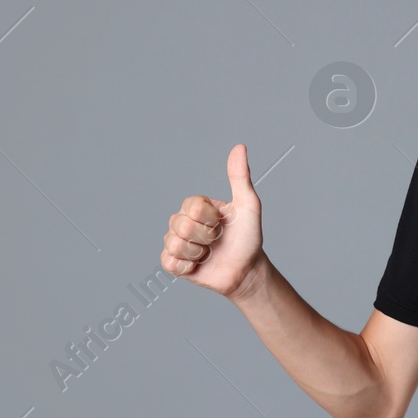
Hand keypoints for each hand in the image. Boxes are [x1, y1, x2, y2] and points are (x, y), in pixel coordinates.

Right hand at [161, 144, 265, 299]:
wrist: (247, 270)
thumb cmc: (248, 237)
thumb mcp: (248, 205)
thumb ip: (240, 177)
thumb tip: (240, 147)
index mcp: (196, 206)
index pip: (192, 207)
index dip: (210, 219)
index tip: (222, 223)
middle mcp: (182, 221)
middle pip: (180, 225)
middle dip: (205, 237)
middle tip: (217, 241)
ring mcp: (176, 242)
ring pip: (175, 244)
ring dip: (198, 253)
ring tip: (209, 253)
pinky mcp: (173, 263)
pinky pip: (169, 262)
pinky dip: (187, 267)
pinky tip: (198, 265)